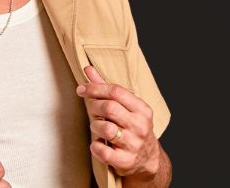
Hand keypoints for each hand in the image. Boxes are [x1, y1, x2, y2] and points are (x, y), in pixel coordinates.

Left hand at [76, 66, 163, 181]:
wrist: (148, 159)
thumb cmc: (132, 127)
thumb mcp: (126, 107)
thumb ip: (106, 88)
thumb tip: (88, 69)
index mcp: (142, 109)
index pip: (116, 91)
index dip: (95, 88)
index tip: (82, 89)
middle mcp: (140, 126)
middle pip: (109, 108)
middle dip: (94, 106)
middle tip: (91, 110)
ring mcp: (134, 144)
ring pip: (106, 129)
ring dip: (95, 126)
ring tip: (98, 128)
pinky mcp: (125, 161)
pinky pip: (103, 152)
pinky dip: (95, 147)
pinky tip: (98, 143)